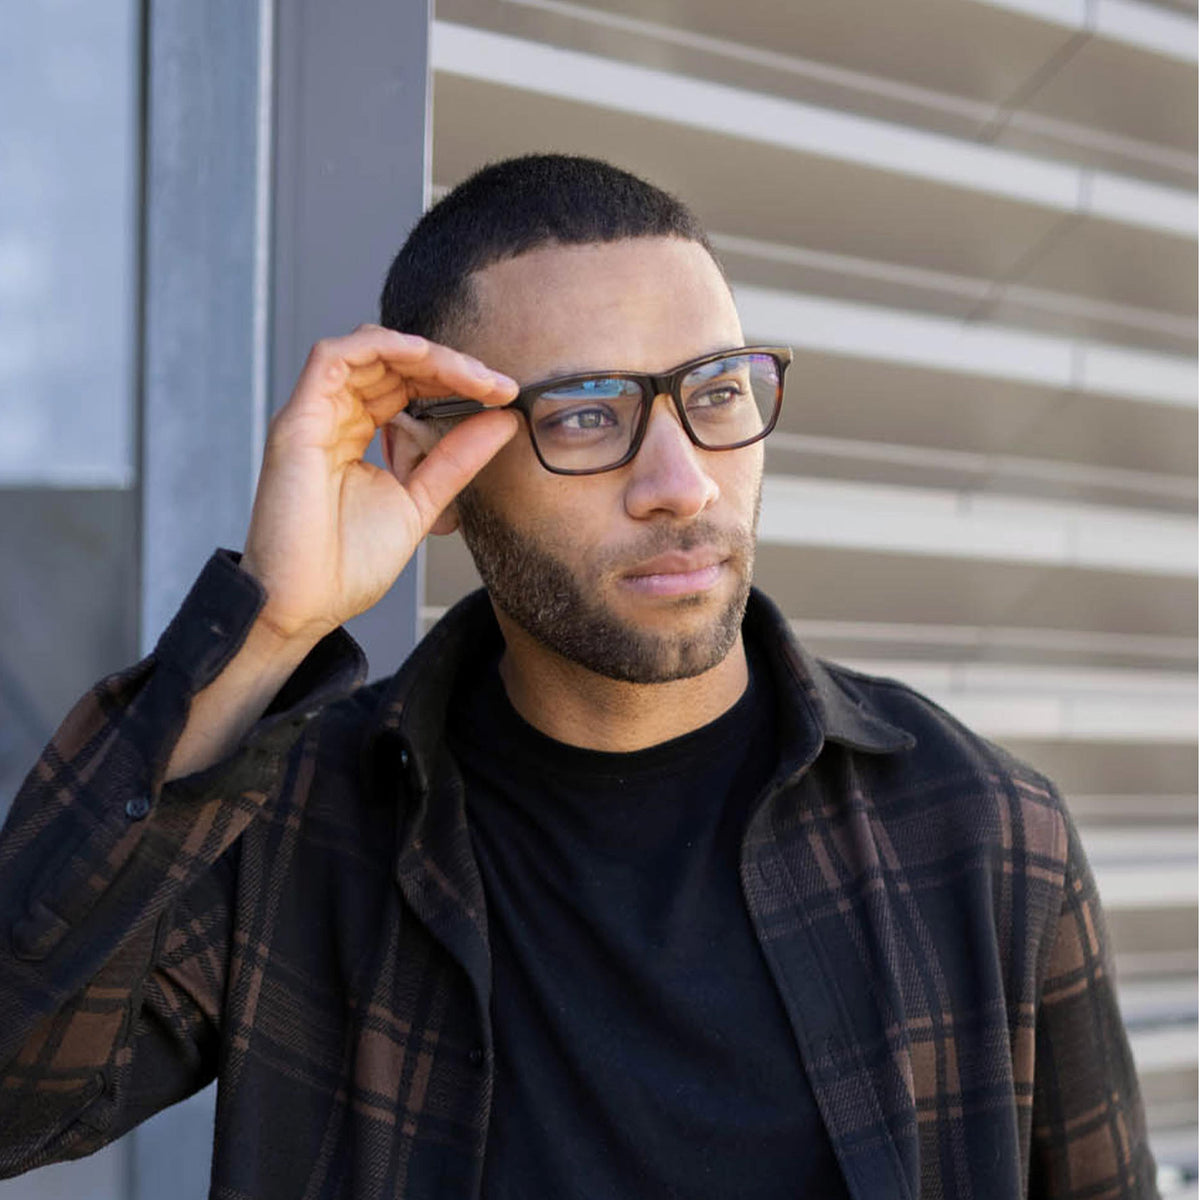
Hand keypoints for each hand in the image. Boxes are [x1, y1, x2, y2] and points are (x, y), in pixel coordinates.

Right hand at [240, 325, 518, 648]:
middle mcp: (333, 417)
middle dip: (450, 365)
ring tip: (472, 376)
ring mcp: (313, 415)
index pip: (406, 384)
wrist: (306, 605)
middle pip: (392, 361)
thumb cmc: (347, 565)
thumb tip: (502, 422)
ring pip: (369, 350)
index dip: (454, 379)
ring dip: (426, 355)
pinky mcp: (297, 421)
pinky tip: (423, 356)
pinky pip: (333, 357)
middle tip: (496, 384)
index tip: (502, 394)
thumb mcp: (420, 501)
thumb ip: (457, 459)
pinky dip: (381, 347)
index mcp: (356, 433)